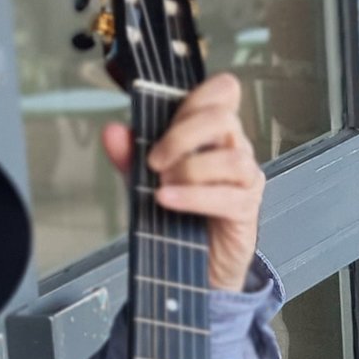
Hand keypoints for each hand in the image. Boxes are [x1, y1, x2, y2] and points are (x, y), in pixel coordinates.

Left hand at [101, 72, 264, 291]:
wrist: (197, 267)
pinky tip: (167, 199)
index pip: (222, 91)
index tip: (165, 120)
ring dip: (189, 169)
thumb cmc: (177, 216)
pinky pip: (227, 195)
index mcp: (212, 133)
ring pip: (231, 157)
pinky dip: (192, 196)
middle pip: (222, 116)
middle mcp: (234, 148)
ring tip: (163, 186)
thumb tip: (112, 131)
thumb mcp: (145, 181)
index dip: (196, 96)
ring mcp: (245, 178)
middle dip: (181, 135)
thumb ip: (130, 155)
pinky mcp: (246, 208)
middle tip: (154, 160)